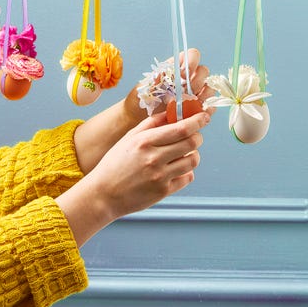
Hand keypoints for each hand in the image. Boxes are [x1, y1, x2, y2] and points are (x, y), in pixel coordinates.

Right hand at [58, 110, 210, 245]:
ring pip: (193, 161)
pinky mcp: (163, 192)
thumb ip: (151, 124)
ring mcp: (160, 177)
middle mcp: (154, 158)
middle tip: (195, 136)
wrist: (103, 194)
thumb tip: (171, 112)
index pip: (182, 128)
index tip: (204, 117)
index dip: (198, 121)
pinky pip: (187, 178)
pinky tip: (177, 169)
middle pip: (192, 143)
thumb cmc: (114, 164)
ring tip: (184, 154)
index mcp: (145, 141)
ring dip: (193, 154)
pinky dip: (187, 172)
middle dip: (198, 137)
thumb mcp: (128, 138)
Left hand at [123, 48, 214, 123]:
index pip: (193, 55)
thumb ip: (157, 78)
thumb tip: (168, 74)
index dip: (192, 62)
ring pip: (209, 88)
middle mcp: (189, 78)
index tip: (183, 74)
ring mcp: (195, 93)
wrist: (139, 117)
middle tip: (185, 92)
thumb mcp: (145, 86)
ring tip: (190, 104)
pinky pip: (210, 106)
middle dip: (197, 81)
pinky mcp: (198, 108)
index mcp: (177, 66)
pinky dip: (206, 109)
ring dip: (203, 95)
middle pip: (204, 71)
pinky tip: (195, 113)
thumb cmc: (142, 98)